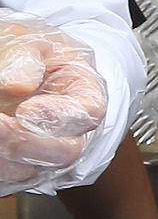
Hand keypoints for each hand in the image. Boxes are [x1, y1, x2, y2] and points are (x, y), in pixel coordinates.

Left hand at [0, 13, 103, 189]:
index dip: (60, 116)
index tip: (27, 108)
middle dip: (26, 142)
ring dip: (5, 156)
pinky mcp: (15, 164)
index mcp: (84, 91)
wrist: (8, 63)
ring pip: (32, 171)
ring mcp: (41, 149)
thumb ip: (25, 55)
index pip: (89, 114)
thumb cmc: (25, 52)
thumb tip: (19, 82)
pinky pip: (8, 178)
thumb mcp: (27, 40)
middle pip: (65, 152)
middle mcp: (67, 127)